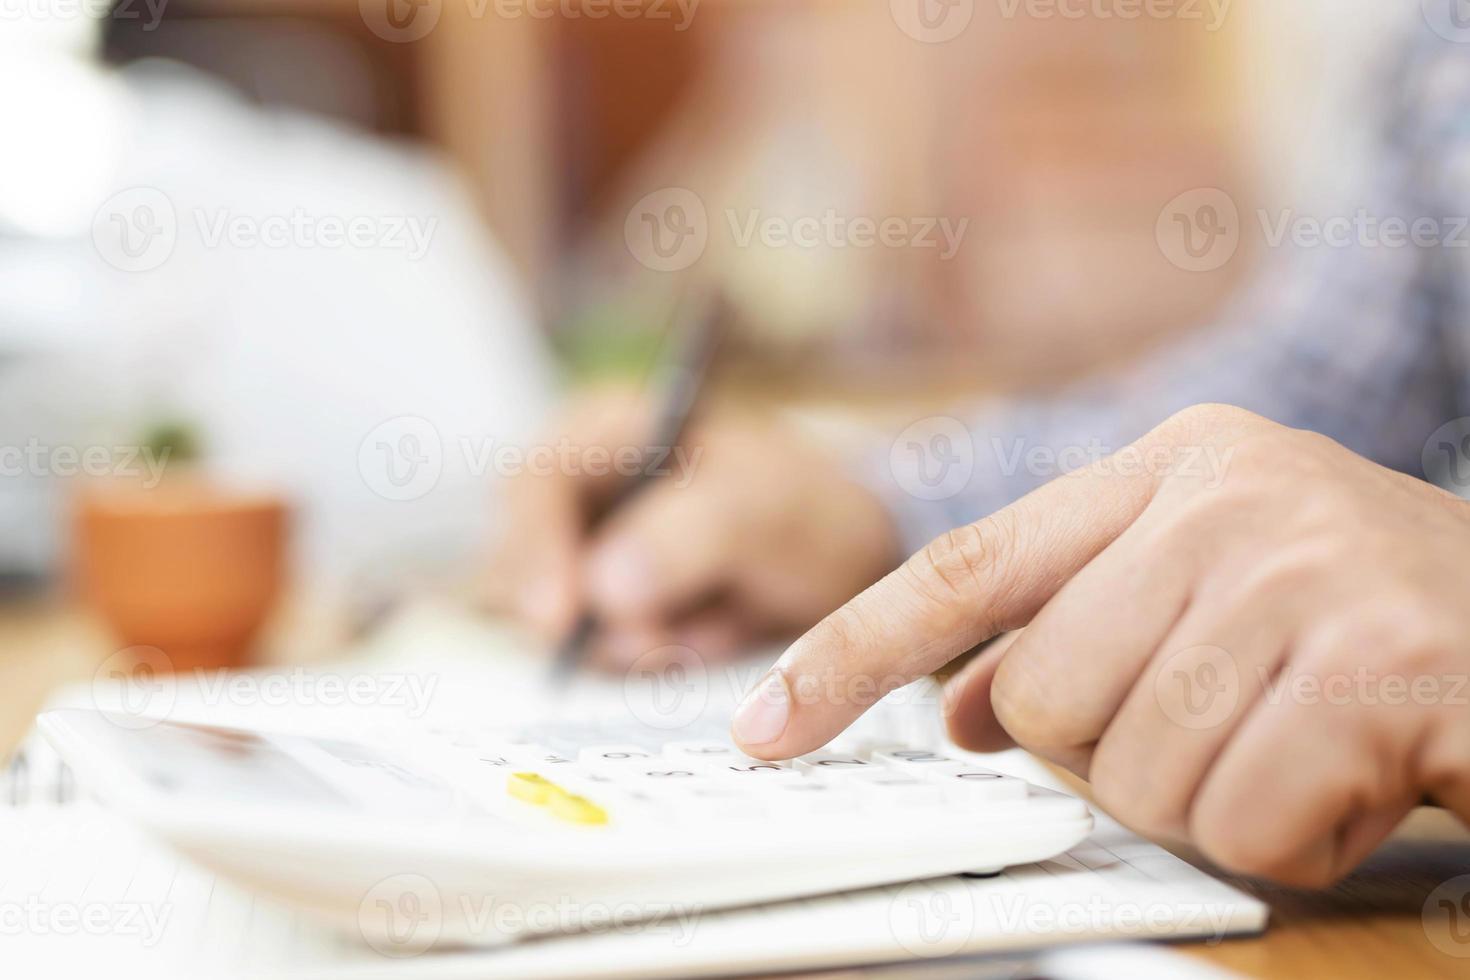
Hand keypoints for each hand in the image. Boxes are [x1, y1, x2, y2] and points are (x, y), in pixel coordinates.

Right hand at [495, 386, 899, 667]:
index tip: (560, 617)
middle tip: (658, 641)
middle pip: (524, 566)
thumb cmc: (801, 507)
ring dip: (642, 641)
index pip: (533, 482)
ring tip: (726, 618)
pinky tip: (723, 631)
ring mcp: (587, 563)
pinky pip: (606, 661)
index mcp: (607, 432)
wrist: (843, 560)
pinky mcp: (608, 622)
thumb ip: (692, 534)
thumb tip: (605, 588)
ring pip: (562, 627)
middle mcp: (580, 498)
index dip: (534, 548)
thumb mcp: (766, 506)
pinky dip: (662, 660)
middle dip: (588, 617)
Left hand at [731, 404, 1469, 885]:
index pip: (966, 569)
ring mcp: (1305, 568)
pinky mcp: (1384, 661)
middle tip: (1230, 724)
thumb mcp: (1213, 593)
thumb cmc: (1368, 615)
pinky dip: (1291, 836)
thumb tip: (955, 711)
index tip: (765, 728)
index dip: (850, 653)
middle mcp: (1226, 495)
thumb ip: (1080, 633)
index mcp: (1170, 466)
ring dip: (1212, 797)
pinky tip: (1357, 779)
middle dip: (1117, 754)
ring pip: (1133, 772)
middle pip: (1038, 701)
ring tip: (1303, 744)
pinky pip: (1242, 821)